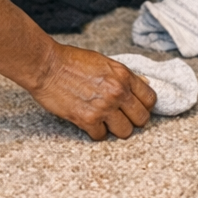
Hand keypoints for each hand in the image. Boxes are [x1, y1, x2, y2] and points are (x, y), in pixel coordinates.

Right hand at [27, 42, 155, 139]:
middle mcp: (118, 92)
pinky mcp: (87, 120)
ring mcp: (104, 107)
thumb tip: (143, 84)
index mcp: (124, 75)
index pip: (150, 99)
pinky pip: (101, 136)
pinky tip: (90, 123)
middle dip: (133, 120)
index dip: (144, 106)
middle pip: (141, 119)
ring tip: (106, 122)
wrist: (47, 66)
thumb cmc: (72, 61)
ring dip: (116, 129)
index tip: (136, 108)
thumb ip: (124, 76)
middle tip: (122, 118)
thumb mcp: (105, 62)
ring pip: (125, 132)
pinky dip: (96, 132)